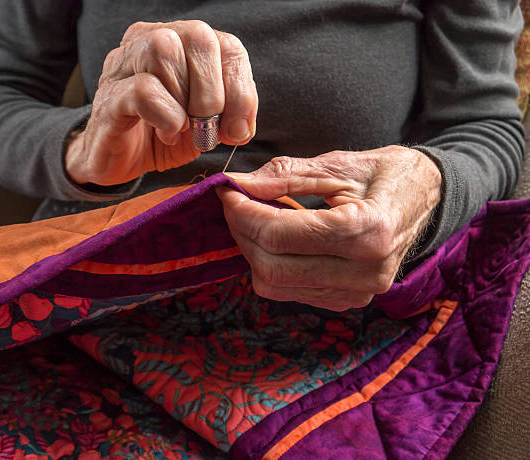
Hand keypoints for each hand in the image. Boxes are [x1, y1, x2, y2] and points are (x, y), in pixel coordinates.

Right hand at [65, 20, 257, 185]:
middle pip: (198, 36)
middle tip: (210, 128)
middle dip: (215, 92)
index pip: (226, 43)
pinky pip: (144, 90)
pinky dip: (167, 117)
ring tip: (185, 129)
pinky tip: (167, 133)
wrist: (117, 161)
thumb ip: (229, 117)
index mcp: (181, 43)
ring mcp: (123, 65)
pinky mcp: (109, 96)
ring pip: (165, 50)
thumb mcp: (206, 126)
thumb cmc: (161, 135)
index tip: (238, 127)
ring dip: (187, 100)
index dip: (240, 87)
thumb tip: (241, 125)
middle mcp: (149, 41)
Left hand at [216, 146, 441, 310]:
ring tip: (259, 218)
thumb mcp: (338, 164)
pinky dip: (273, 264)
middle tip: (237, 202)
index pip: (280, 235)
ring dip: (254, 249)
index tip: (228, 190)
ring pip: (274, 285)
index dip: (243, 212)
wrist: (429, 199)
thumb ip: (284, 174)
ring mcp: (359, 292)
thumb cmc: (387, 175)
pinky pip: (290, 292)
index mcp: (368, 231)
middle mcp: (366, 272)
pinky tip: (280, 239)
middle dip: (242, 232)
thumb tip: (236, 184)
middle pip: (271, 267)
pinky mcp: (349, 300)